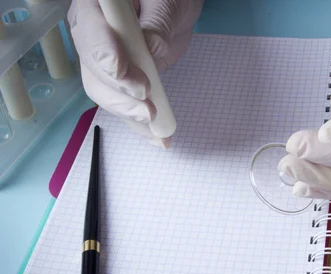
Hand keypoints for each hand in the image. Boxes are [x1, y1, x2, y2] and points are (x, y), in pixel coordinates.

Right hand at [68, 0, 203, 145]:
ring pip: (107, 96)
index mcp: (95, 11)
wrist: (175, 10)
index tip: (121, 70)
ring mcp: (106, 66)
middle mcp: (93, 39)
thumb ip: (156, 23)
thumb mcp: (165, 4)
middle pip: (94, 73)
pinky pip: (126, 107)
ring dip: (129, 114)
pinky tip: (159, 138)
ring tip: (155, 124)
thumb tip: (150, 47)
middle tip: (146, 106)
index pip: (89, 33)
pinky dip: (142, 126)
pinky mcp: (123, 85)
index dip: (102, 54)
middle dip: (119, 94)